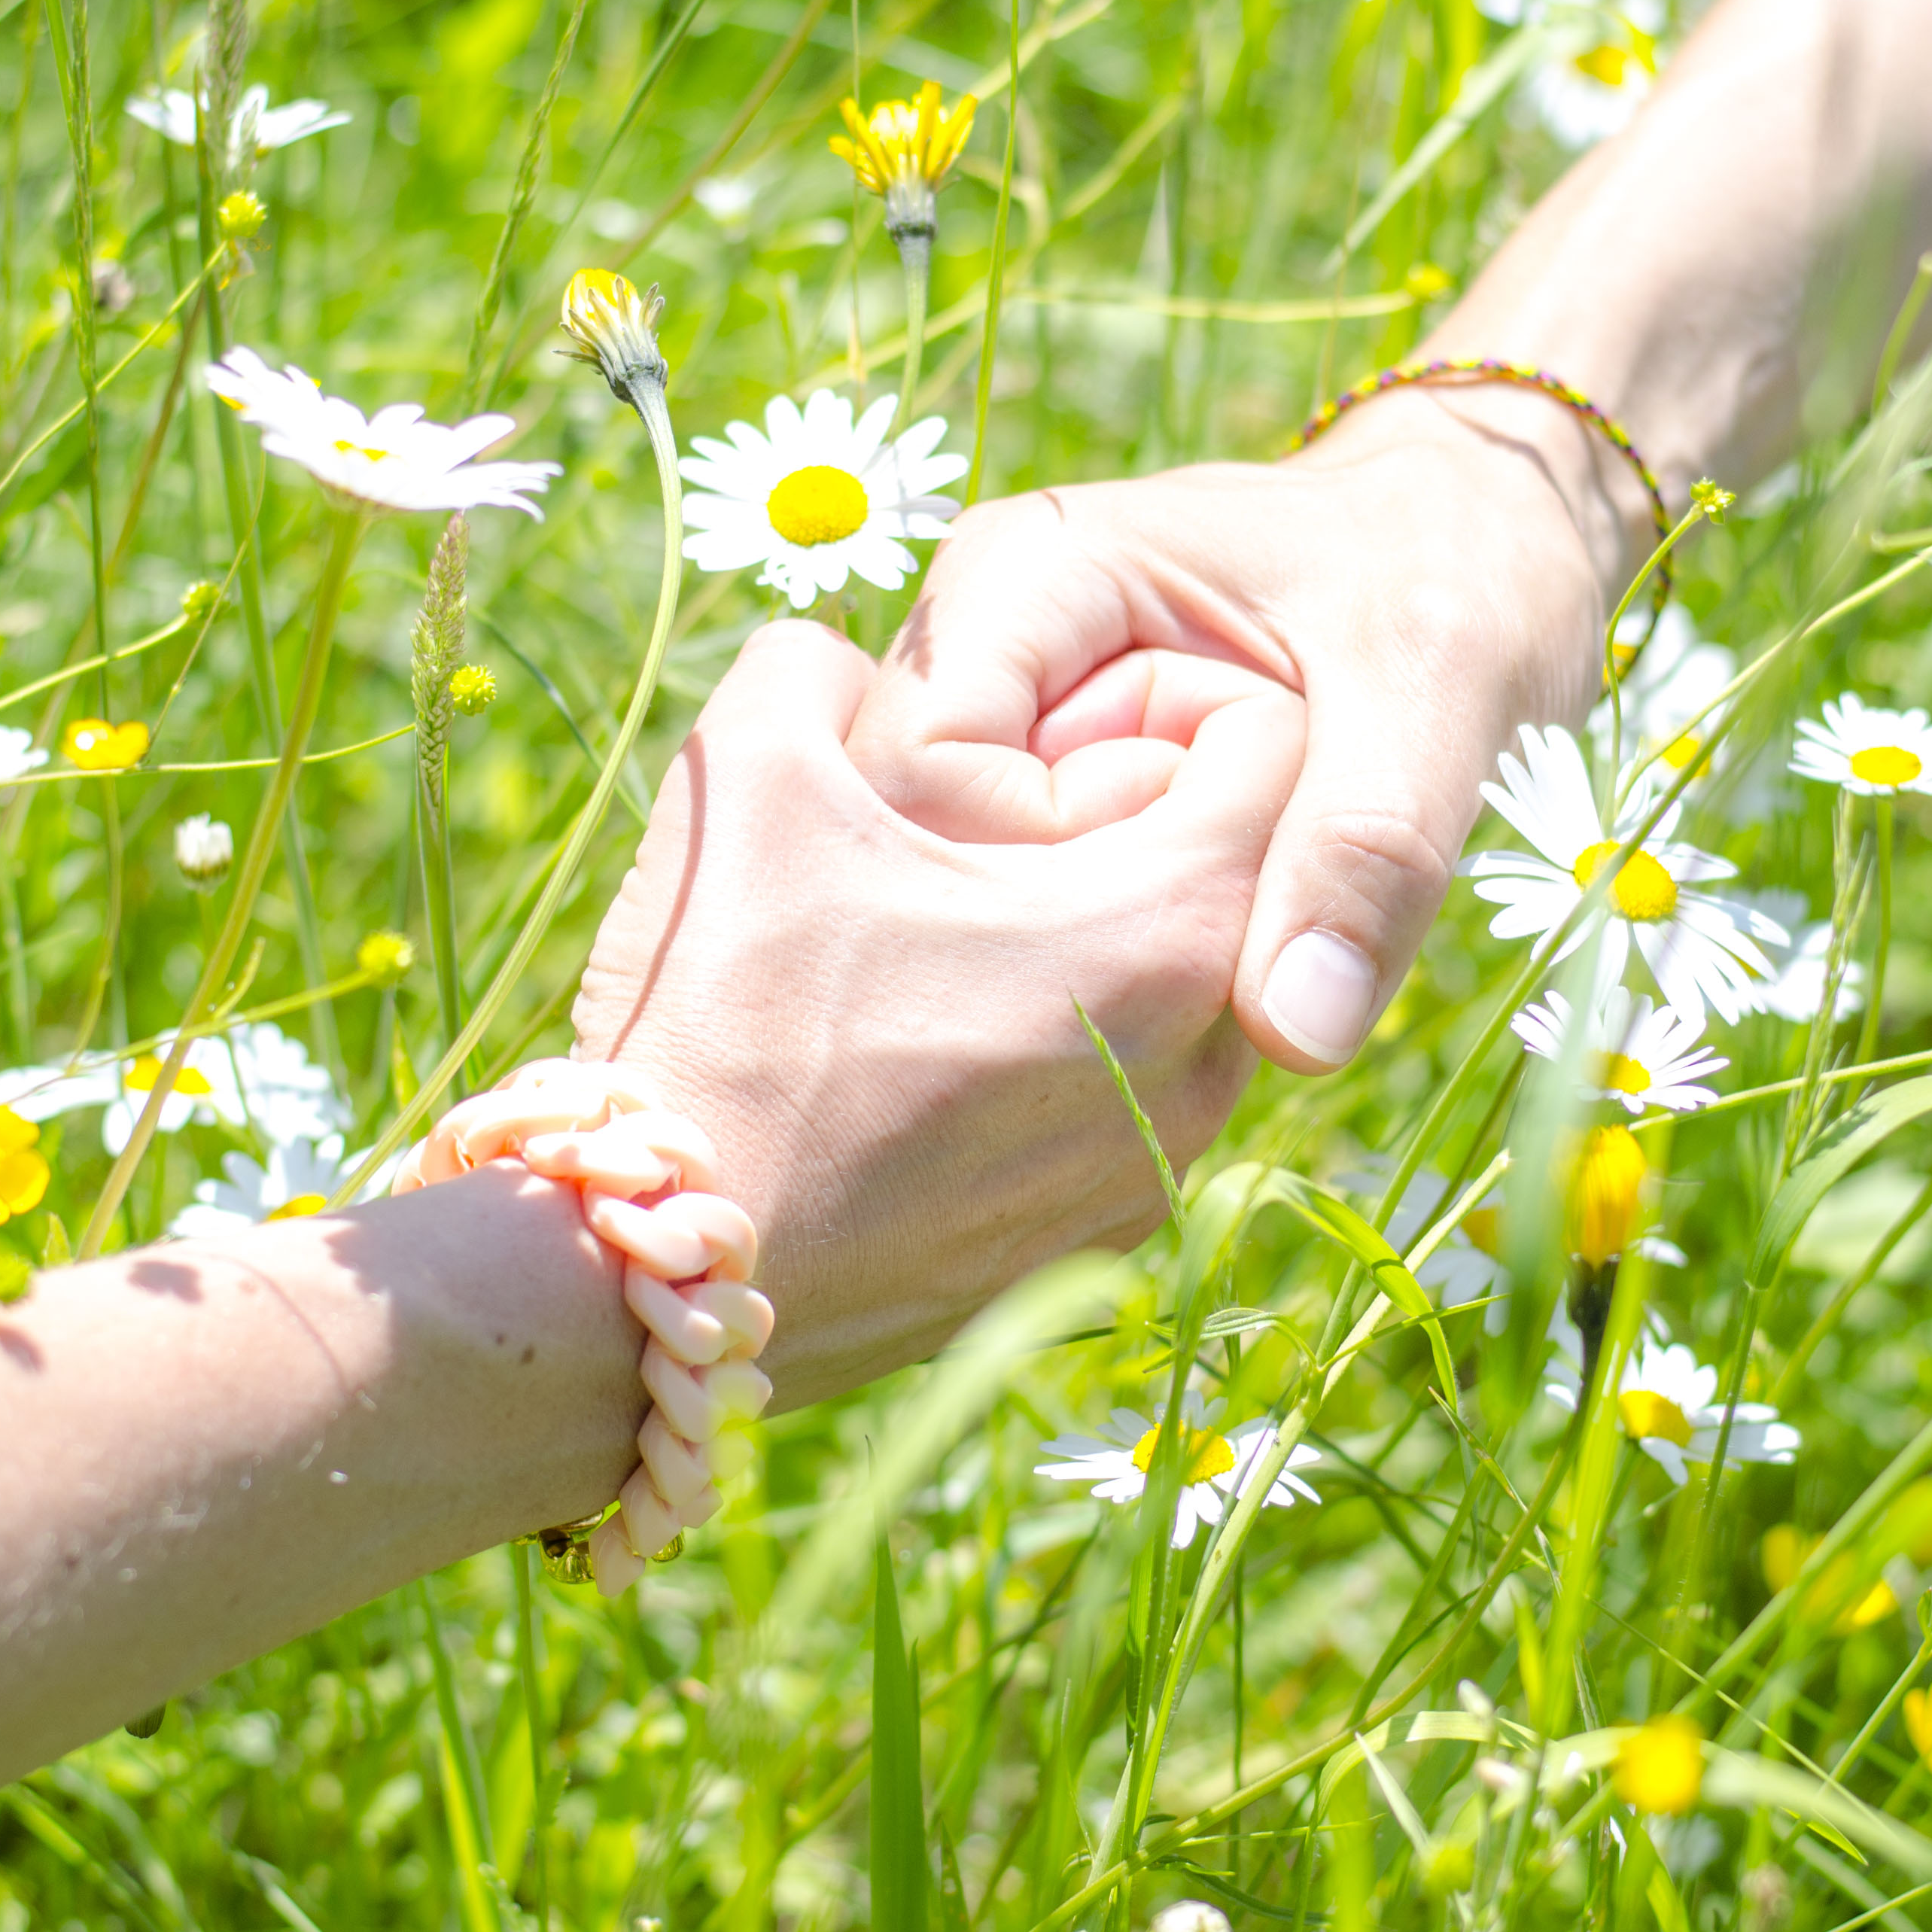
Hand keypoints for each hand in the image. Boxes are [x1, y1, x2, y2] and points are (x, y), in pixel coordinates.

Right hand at [568, 621, 1303, 1406]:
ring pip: (1187, 991)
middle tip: (995, 820)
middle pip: (1239, 872)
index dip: (1159, 694)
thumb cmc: (721, 1010)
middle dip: (1139, 820)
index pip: (1271, 743)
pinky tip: (937, 1037)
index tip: (1048, 721)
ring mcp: (1158, 1165)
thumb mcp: (753, 768)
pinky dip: (1071, 1047)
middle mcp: (1206, 1060)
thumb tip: (852, 664)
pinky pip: (1131, 1096)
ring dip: (1103, 939)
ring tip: (955, 930)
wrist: (660, 1268)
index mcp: (1168, 927)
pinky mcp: (1099, 1240)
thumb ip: (820, 664)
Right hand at [851, 386, 1641, 1073]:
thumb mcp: (1441, 691)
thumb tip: (1293, 1035)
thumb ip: (1368, 846)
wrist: (1485, 550)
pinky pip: (1042, 925)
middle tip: (1248, 895)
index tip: (1197, 858)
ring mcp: (1004, 737)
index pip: (927, 774)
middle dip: (1082, 918)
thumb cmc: (1459, 578)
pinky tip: (1230, 926)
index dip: (1045, 862)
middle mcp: (979, 652)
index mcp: (1025, 573)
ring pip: (985, 909)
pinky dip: (1139, 960)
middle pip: (937, 853)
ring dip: (1118, 950)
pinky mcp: (1045, 806)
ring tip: (1252, 898)